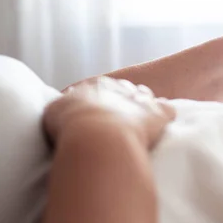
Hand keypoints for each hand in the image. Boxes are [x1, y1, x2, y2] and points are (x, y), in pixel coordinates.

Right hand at [43, 77, 175, 149]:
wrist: (99, 137)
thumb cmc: (72, 126)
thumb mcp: (54, 112)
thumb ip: (62, 108)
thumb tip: (62, 112)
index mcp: (95, 84)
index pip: (99, 87)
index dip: (98, 101)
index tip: (95, 115)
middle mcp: (120, 87)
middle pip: (124, 90)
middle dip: (122, 101)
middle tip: (117, 121)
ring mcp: (142, 98)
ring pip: (145, 96)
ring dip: (143, 107)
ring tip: (139, 123)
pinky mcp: (160, 112)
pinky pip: (167, 110)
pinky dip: (164, 116)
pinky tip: (162, 125)